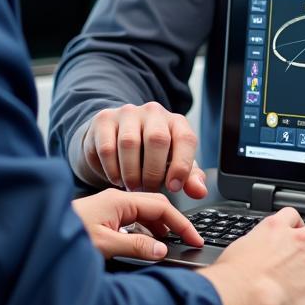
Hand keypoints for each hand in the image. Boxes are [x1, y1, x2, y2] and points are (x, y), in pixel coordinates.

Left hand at [71, 188, 203, 260]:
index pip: (161, 206)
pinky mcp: (104, 217)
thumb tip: (162, 250)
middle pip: (155, 207)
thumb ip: (135, 246)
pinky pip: (133, 221)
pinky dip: (145, 232)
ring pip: (144, 214)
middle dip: (174, 224)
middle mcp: (116, 200)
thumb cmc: (65, 235)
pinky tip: (147, 244)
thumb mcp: (104, 245)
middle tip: (188, 242)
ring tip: (170, 246)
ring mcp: (110, 208)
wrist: (38, 234)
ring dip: (159, 229)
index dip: (181, 223)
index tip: (194, 238)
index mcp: (119, 200)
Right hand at [81, 102, 207, 197]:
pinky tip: (116, 178)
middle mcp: (153, 112)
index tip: (174, 188)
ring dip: (131, 172)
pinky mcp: (104, 120)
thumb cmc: (151, 156)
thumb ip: (189, 178)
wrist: (117, 139)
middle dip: (153, 172)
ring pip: (129, 143)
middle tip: (147, 189)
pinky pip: (107, 147)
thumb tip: (199, 191)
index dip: (182, 166)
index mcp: (176, 123)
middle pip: (157, 139)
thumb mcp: (173, 166)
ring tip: (132, 186)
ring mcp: (127, 113)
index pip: (186, 139)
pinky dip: (112, 169)